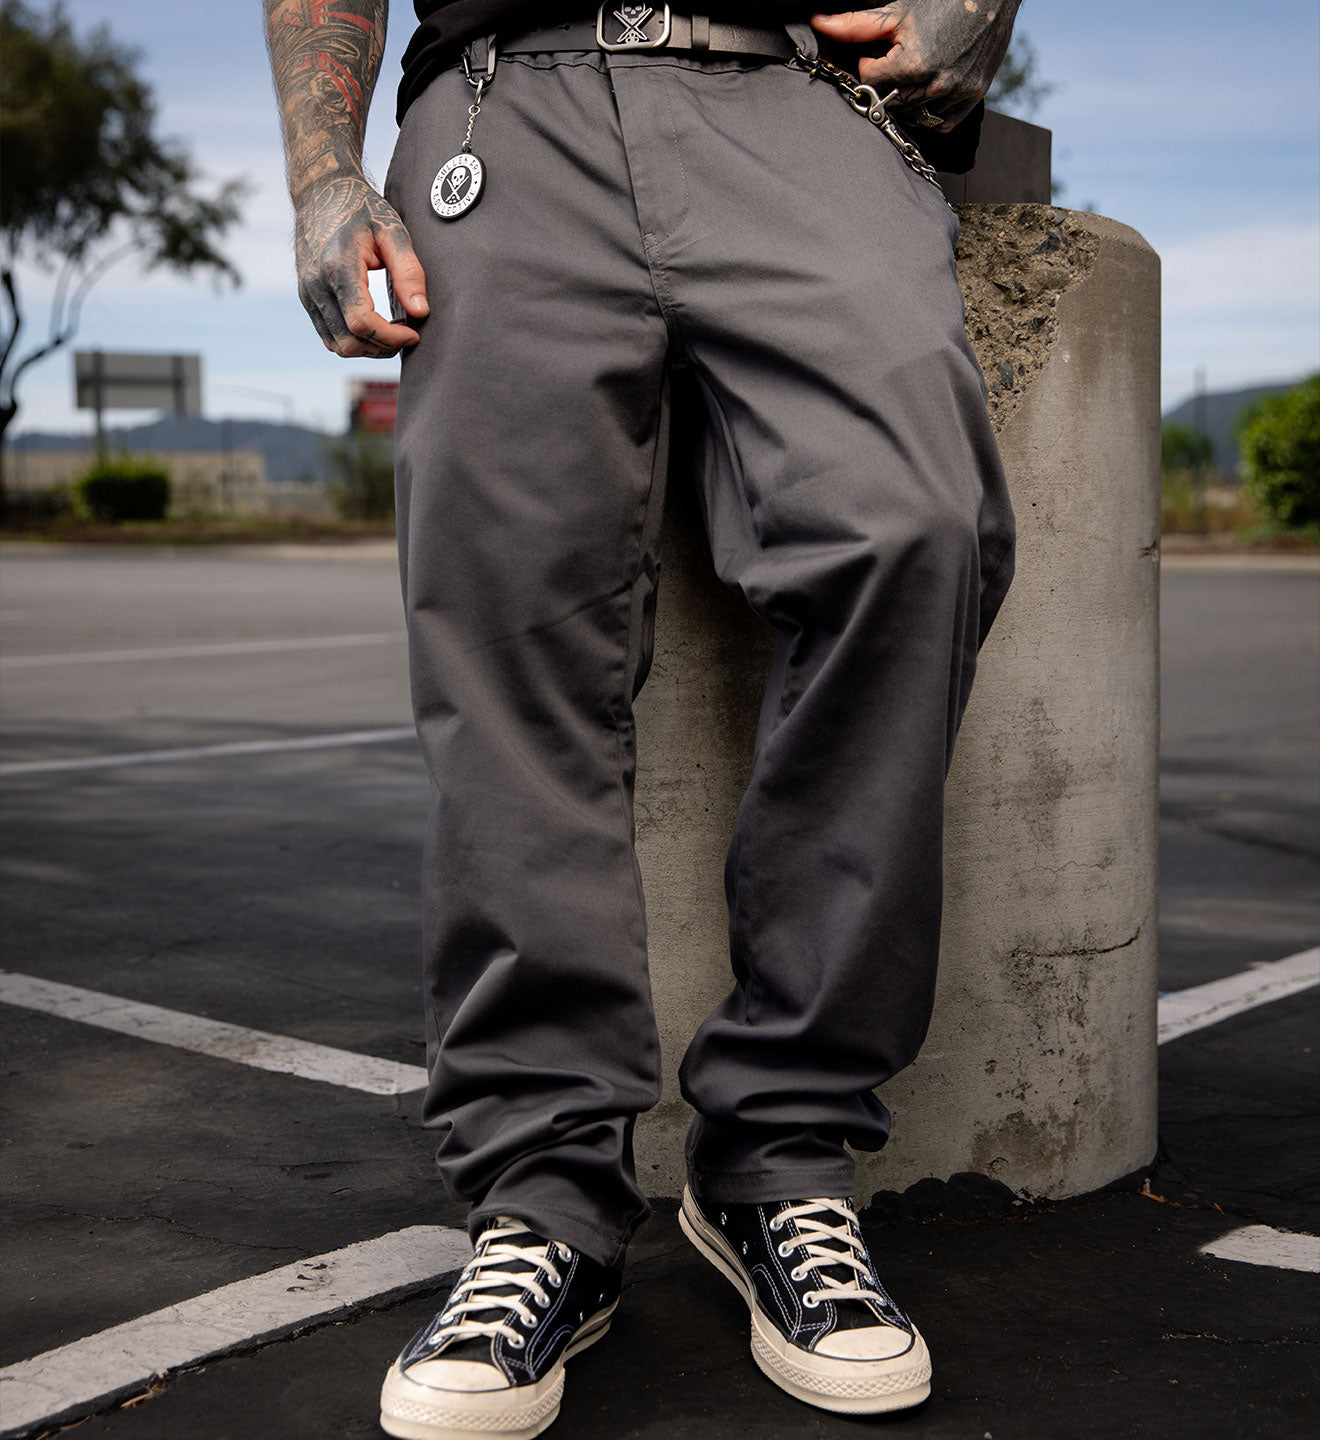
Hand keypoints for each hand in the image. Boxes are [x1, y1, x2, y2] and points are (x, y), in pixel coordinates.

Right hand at [293, 173, 428, 357]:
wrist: (321, 190)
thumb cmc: (361, 208)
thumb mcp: (392, 231)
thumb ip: (409, 272)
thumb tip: (421, 312)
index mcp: (338, 267)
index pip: (362, 323)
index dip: (391, 338)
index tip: (413, 332)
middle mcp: (316, 284)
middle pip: (349, 342)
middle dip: (382, 347)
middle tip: (406, 334)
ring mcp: (307, 292)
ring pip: (337, 345)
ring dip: (368, 348)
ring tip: (391, 332)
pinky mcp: (306, 297)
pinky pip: (328, 336)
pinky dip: (353, 340)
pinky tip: (374, 326)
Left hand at [810, 2, 1020, 131]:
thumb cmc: (942, 0)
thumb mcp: (896, 12)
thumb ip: (855, 26)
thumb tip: (817, 22)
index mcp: (912, 65)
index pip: (870, 82)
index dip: (870, 65)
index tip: (881, 50)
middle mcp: (935, 86)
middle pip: (890, 103)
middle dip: (887, 85)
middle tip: (898, 62)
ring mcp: (955, 95)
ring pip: (913, 117)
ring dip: (907, 101)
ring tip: (914, 74)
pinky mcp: (971, 99)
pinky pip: (940, 124)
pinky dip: (930, 112)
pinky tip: (930, 89)